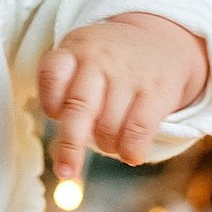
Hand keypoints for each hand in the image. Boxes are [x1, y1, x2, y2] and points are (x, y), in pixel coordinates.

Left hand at [39, 11, 208, 178]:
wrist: (161, 39)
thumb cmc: (107, 62)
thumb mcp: (78, 57)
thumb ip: (60, 89)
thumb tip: (58, 143)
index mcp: (75, 49)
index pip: (52, 74)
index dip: (50, 101)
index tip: (54, 114)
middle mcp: (100, 58)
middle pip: (79, 107)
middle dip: (70, 146)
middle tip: (65, 172)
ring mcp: (129, 74)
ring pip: (108, 127)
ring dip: (106, 145)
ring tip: (108, 139)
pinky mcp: (157, 91)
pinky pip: (139, 130)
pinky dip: (131, 150)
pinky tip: (129, 154)